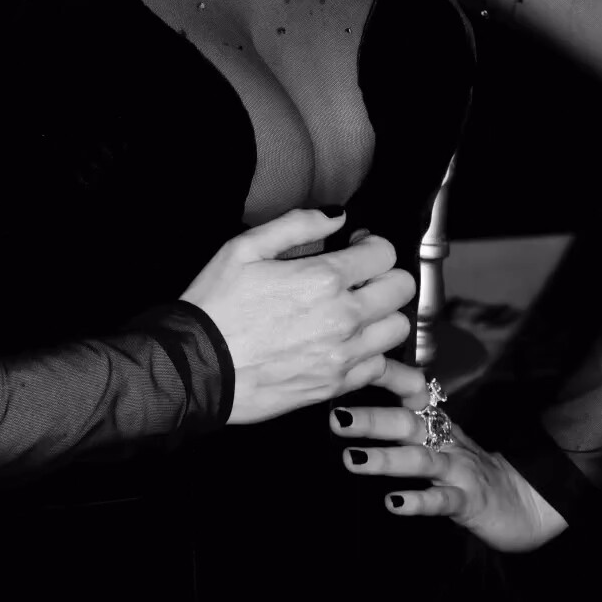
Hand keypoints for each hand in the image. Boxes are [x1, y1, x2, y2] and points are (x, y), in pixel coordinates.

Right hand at [180, 208, 425, 425]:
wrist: (199, 367)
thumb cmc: (217, 304)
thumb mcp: (245, 247)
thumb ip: (297, 223)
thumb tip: (337, 215)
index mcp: (324, 278)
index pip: (384, 253)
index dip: (371, 243)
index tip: (354, 246)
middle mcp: (344, 317)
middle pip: (402, 288)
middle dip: (384, 275)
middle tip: (359, 276)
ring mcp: (344, 356)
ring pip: (399, 328)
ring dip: (383, 314)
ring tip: (357, 310)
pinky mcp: (336, 386)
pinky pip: (382, 368)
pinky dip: (375, 354)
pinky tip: (356, 346)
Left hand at [329, 382, 569, 551]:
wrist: (526, 502)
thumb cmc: (471, 469)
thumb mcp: (440, 441)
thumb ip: (408, 424)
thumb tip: (360, 406)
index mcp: (437, 423)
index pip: (411, 391)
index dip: (385, 376)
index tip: (354, 363)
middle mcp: (446, 441)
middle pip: (407, 424)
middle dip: (371, 420)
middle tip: (337, 418)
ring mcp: (459, 471)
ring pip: (421, 460)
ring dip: (386, 459)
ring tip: (352, 460)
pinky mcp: (470, 502)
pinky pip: (443, 501)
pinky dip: (418, 501)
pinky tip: (394, 503)